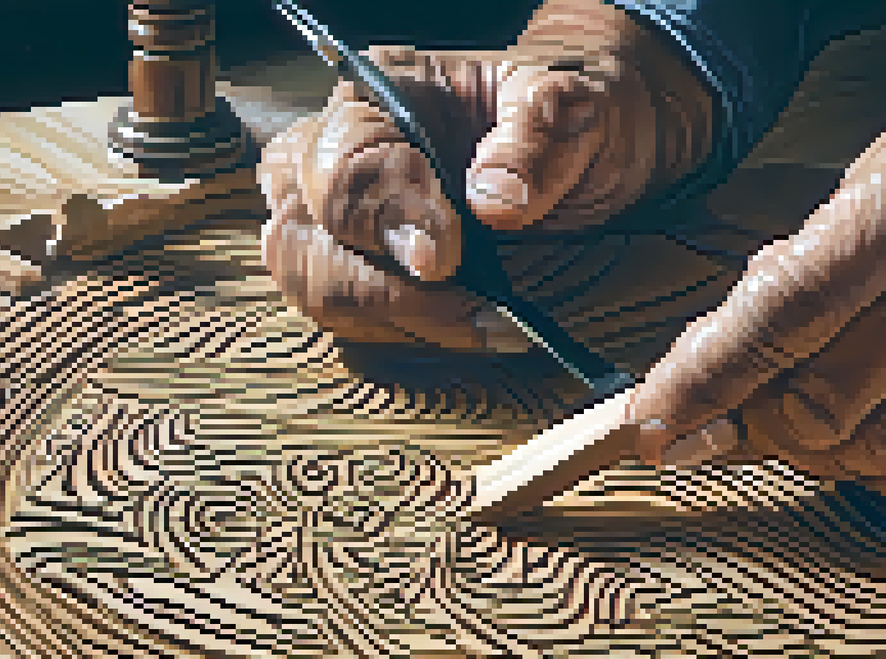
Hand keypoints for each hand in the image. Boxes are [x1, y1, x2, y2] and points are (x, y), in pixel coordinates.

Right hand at [258, 0, 712, 348]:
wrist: (580, 148)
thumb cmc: (564, 118)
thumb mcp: (571, 107)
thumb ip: (536, 138)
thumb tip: (494, 200)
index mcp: (376, 96)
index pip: (344, 161)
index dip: (386, 215)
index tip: (444, 258)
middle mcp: (336, 156)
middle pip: (304, 234)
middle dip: (385, 287)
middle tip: (478, 311)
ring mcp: (336, 222)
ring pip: (313, 285)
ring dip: (394, 321)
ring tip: (486, 326)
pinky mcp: (359, 273)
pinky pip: (347, 319)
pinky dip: (404, 335)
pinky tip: (471, 332)